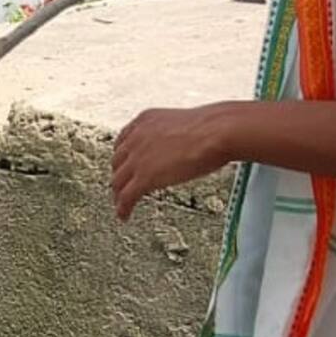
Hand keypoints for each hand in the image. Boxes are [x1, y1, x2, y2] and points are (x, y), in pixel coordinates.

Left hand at [112, 104, 235, 220]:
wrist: (218, 131)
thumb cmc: (214, 127)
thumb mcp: (183, 124)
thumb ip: (173, 135)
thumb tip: (182, 144)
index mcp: (145, 120)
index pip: (122, 141)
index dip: (122, 157)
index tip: (125, 165)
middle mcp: (136, 138)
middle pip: (117, 163)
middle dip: (120, 176)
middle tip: (124, 186)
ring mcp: (138, 158)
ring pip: (118, 181)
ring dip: (119, 195)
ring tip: (122, 204)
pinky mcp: (145, 177)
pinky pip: (127, 197)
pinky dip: (123, 208)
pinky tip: (125, 215)